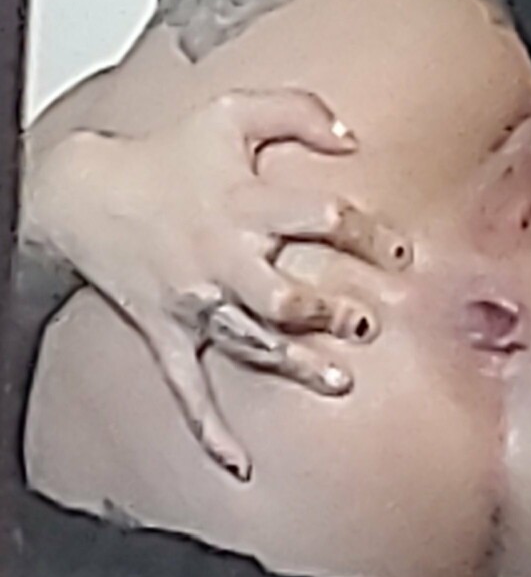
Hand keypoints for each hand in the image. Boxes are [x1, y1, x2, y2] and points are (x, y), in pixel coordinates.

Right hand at [27, 89, 410, 479]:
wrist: (85, 192)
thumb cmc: (167, 152)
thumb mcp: (232, 111)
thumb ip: (297, 110)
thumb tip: (351, 136)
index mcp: (245, 204)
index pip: (321, 218)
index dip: (367, 234)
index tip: (399, 251)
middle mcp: (223, 257)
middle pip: (286, 295)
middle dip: (330, 312)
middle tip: (368, 322)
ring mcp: (194, 302)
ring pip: (251, 344)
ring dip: (295, 365)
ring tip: (339, 381)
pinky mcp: (166, 333)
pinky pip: (187, 390)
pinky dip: (211, 432)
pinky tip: (239, 466)